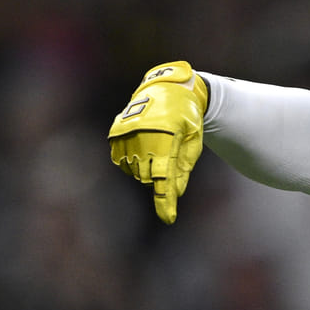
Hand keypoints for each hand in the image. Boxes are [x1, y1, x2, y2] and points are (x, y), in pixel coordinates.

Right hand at [108, 62, 210, 223]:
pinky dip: (132, 162)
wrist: (168, 90)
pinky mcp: (115, 133)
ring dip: (145, 169)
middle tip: (167, 154)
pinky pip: (121, 162)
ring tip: (155, 147)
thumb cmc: (187, 120)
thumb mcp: (193, 143)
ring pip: (134, 171)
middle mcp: (143, 135)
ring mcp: (126, 133)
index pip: (164, 177)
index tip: (168, 219)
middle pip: (148, 177)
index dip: (166, 200)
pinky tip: (141, 149)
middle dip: (158, 176)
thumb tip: (175, 194)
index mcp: (167, 137)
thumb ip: (183, 169)